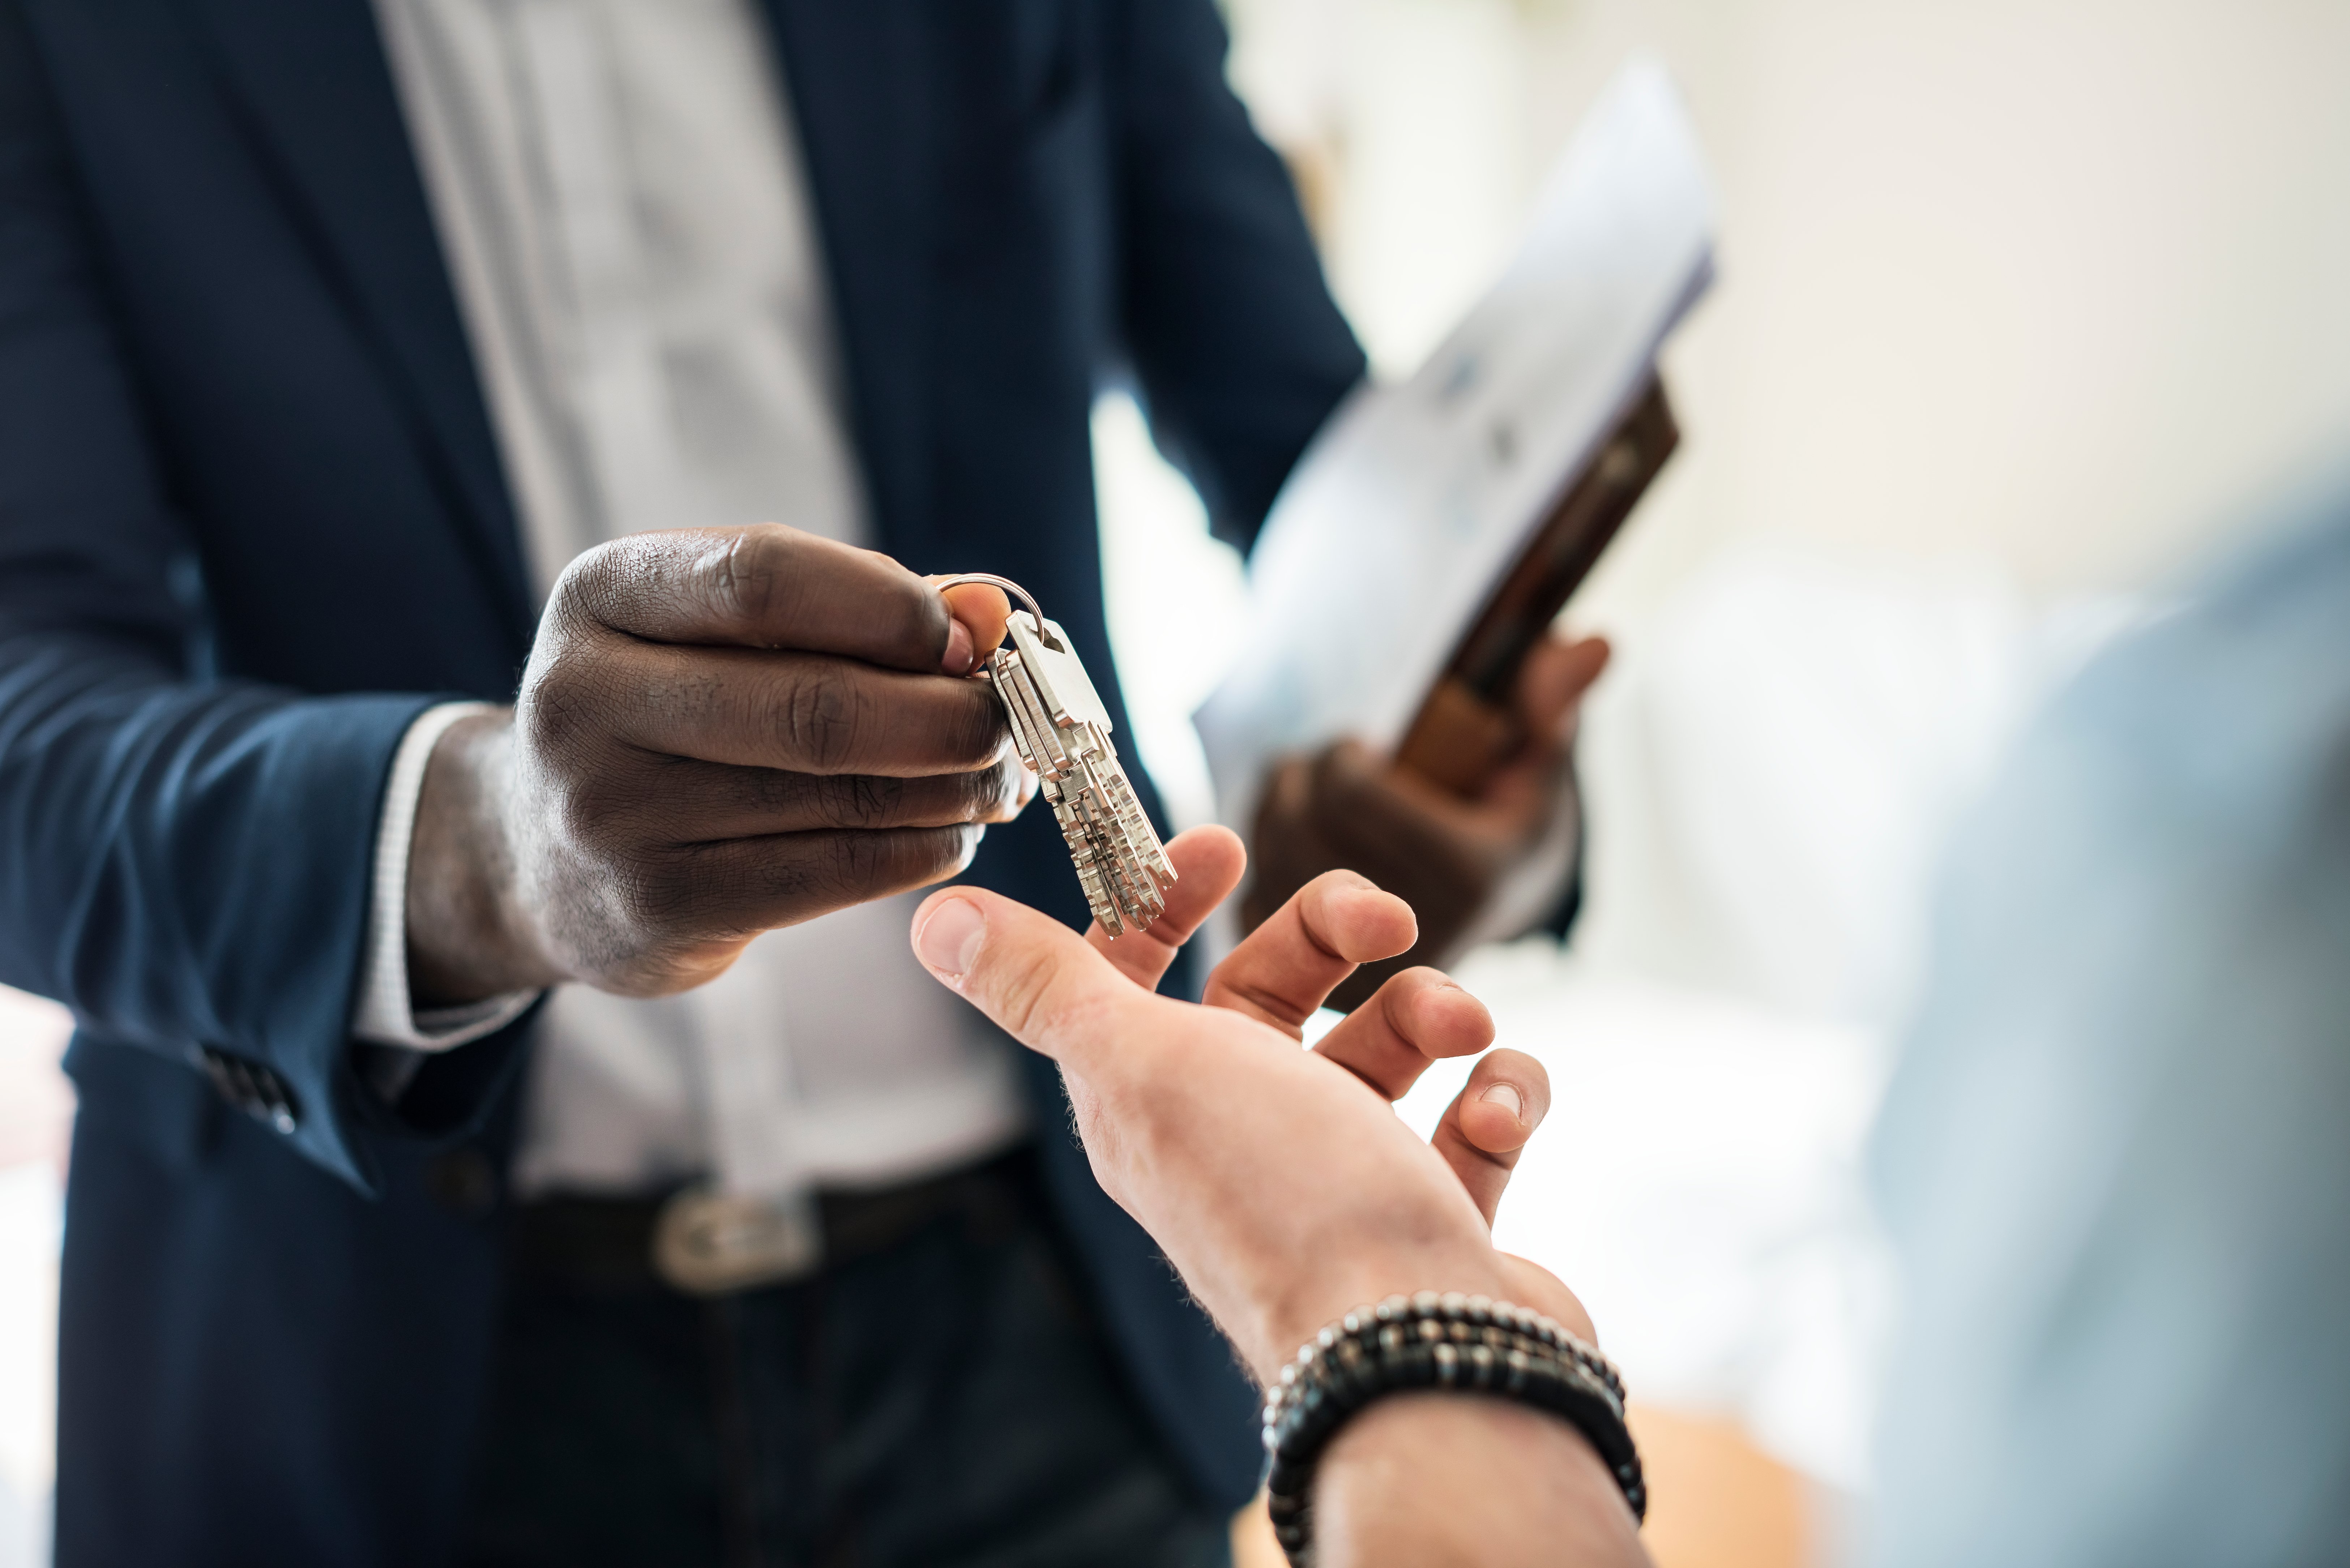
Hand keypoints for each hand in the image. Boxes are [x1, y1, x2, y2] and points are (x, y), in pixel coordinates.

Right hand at [406, 525, 1026, 1003]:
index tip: (970, 638)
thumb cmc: (673, 713)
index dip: (891, 607)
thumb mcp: (722, 633)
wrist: (538, 854)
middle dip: (945, 715)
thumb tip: (986, 613)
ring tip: (996, 777)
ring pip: (837, 797)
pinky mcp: (656, 908)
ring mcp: (613, 813)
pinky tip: (951, 833)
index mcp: (602, 595)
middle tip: (1007, 723)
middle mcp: (585, 700)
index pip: (765, 577)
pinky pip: (830, 874)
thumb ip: (851, 609)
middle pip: (815, 704)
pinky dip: (919, 851)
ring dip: (949, 788)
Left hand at [909, 825, 1587, 1380]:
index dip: (1166, 901)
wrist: (1419, 1352)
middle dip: (1336, 934)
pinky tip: (1495, 1110)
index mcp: (1153, 1101)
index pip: (1138, 976)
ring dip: (1432, 1009)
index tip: (1225, 848)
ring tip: (1462, 1030)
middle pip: (1276, 992)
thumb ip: (1045, 986)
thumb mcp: (1141, 1064)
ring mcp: (1342, 1179)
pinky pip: (1473, 1119)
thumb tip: (934, 920)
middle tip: (1390, 922)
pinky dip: (1498, 1095)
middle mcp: (1240, 1137)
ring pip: (1387, 1045)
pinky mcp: (1432, 1215)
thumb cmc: (1281, 1197)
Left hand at [1245, 634, 1609, 1009]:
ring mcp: (1362, 965)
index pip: (1350, 790)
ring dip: (1276, 808)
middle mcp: (1414, 930)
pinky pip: (1253, 897)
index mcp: (1469, 875)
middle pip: (1301, 818)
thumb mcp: (1538, 764)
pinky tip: (1294, 842)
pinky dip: (1263, 859)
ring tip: (1312, 795)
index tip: (1362, 746)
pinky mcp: (1318, 984)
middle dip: (1305, 775)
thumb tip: (1594, 644)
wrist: (1490, 909)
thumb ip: (1552, 704)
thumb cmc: (1510, 819)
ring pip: (1268, 854)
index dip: (1342, 753)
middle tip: (1327, 765)